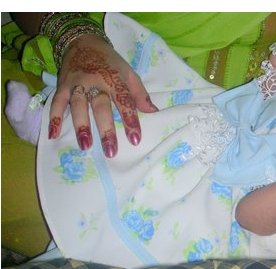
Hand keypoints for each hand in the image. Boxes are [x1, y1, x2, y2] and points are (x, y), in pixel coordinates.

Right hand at [48, 34, 157, 157]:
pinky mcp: (62, 86)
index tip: (135, 139)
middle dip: (106, 130)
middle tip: (110, 151)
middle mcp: (96, 82)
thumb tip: (154, 112)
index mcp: (115, 79)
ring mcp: (77, 84)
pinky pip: (57, 102)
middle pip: (101, 108)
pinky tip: (53, 134)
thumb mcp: (129, 74)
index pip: (125, 101)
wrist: (83, 41)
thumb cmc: (110, 62)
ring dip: (81, 126)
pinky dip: (54, 117)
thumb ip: (140, 94)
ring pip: (79, 106)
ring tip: (85, 146)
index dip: (130, 120)